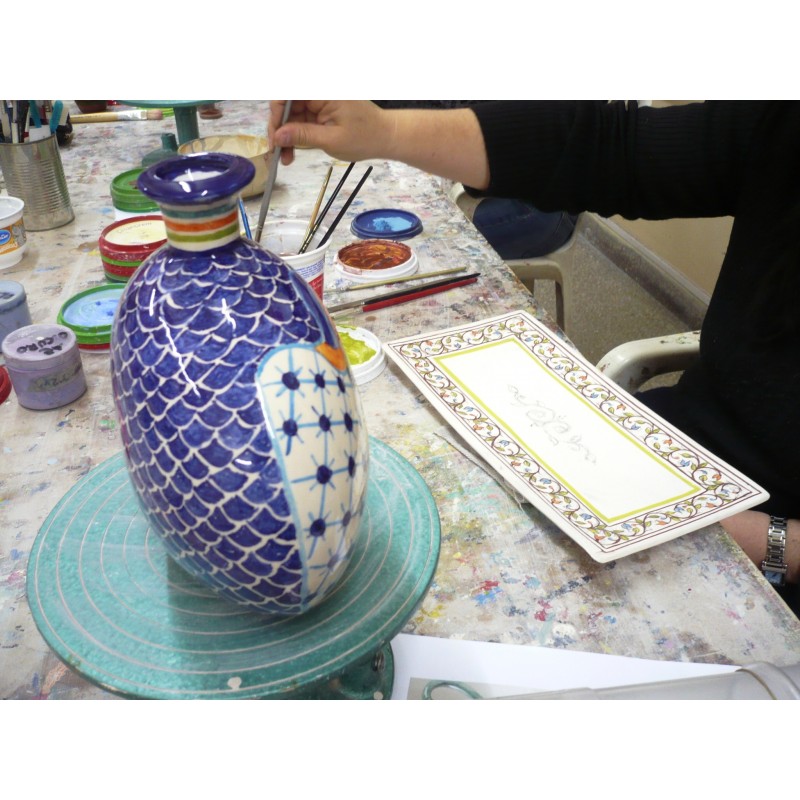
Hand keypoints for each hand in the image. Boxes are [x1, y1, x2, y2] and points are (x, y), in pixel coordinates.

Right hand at [268, 101, 390, 165]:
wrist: (385, 136)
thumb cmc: (365, 137)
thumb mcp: (332, 139)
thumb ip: (303, 135)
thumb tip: (277, 136)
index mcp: (323, 89)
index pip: (288, 93)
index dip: (276, 113)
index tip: (274, 135)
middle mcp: (318, 91)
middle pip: (286, 104)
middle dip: (279, 128)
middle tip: (276, 152)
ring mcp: (318, 100)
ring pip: (291, 114)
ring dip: (285, 135)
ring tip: (285, 158)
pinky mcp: (319, 110)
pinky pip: (300, 120)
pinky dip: (294, 135)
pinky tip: (291, 152)